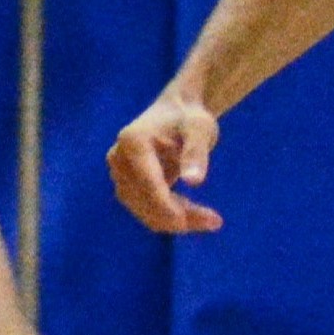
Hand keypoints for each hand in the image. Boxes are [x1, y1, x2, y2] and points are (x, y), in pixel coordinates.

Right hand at [110, 91, 223, 234]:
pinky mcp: (127, 186)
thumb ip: (196, 152)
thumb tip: (194, 181)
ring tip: (210, 218)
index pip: (148, 184)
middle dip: (178, 217)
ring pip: (145, 210)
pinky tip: (195, 214)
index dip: (168, 207)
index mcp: (133, 143)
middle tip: (215, 221)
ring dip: (176, 220)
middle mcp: (118, 160)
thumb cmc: (189, 117)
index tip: (193, 222)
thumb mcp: (200, 128)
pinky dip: (171, 216)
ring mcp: (120, 174)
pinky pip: (146, 209)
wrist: (176, 112)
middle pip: (145, 201)